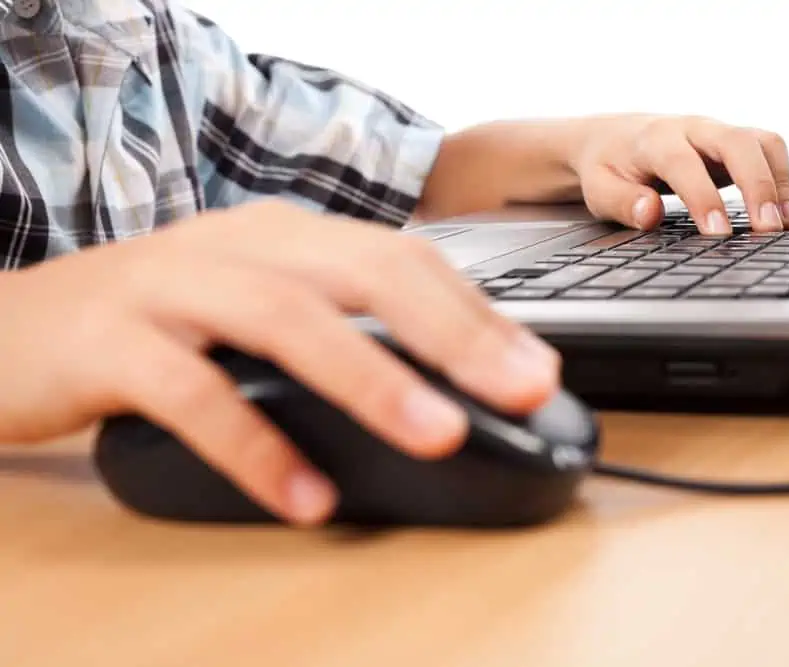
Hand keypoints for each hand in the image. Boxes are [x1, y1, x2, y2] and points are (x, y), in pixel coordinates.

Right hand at [0, 200, 559, 524]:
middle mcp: (237, 246)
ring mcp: (171, 287)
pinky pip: (194, 393)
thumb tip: (440, 393)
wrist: (10, 326)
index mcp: (283, 236)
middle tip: (520, 389)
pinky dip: (257, 447)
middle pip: (365, 272)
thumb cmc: (153, 321)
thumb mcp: (253, 309)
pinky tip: (306, 497)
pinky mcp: (110, 343)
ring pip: (288, 319)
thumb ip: (336, 333)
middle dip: (453, 332)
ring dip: (371, 379)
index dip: (475, 313)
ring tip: (438, 435)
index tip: (536, 370)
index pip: (402, 259)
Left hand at [568, 114, 788, 234]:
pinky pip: (770, 156)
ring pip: (764, 143)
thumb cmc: (606, 168)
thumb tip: (650, 214)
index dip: (703, 198)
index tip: (719, 235)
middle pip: (739, 142)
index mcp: (656, 139)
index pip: (684, 164)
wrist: (611, 137)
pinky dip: (788, 184)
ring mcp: (719, 134)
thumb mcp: (598, 189)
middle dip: (759, 185)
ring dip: (783, 183)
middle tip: (770, 229)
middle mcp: (694, 129)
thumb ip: (622, 203)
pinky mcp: (735, 147)